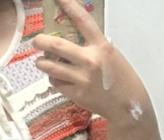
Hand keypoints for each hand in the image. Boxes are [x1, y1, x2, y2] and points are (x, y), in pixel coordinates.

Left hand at [33, 0, 149, 124]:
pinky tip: (57, 78)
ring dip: (42, 63)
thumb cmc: (120, 78)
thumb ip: (92, 45)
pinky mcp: (76, 94)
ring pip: (51, 67)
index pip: (82, 20)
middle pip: (57, 46)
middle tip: (36, 41)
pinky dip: (53, 79)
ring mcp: (81, 79)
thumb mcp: (110, 55)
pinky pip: (56, 83)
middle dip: (41, 41)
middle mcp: (90, 61)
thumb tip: (71, 38)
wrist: (126, 105)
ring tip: (41, 61)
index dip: (68, 5)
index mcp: (101, 46)